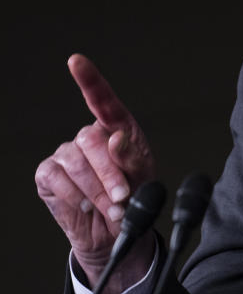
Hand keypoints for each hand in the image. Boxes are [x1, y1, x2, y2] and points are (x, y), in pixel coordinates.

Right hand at [35, 54, 156, 292]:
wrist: (116, 232)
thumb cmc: (135, 197)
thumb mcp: (144, 177)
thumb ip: (132, 157)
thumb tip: (115, 138)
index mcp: (116, 128)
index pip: (102, 99)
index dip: (89, 79)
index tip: (76, 61)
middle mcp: (88, 136)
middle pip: (91, 140)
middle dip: (109, 172)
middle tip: (123, 197)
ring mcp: (65, 154)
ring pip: (75, 163)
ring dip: (96, 190)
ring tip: (113, 209)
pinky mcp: (48, 174)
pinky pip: (57, 179)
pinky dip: (76, 197)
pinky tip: (87, 208)